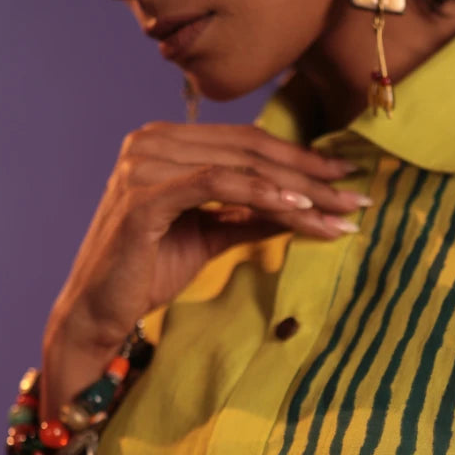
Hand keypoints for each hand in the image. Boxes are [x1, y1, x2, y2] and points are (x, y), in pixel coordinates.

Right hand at [40, 121, 366, 411]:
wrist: (98, 312)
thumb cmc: (147, 273)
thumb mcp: (210, 236)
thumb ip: (250, 214)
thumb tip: (303, 206)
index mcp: (165, 144)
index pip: (247, 143)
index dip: (300, 158)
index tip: (345, 177)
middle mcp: (151, 142)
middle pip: (250, 150)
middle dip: (309, 173)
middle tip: (356, 194)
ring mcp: (144, 164)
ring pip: (240, 166)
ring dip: (296, 189)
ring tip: (338, 210)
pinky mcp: (143, 196)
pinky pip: (216, 184)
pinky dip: (260, 193)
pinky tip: (297, 208)